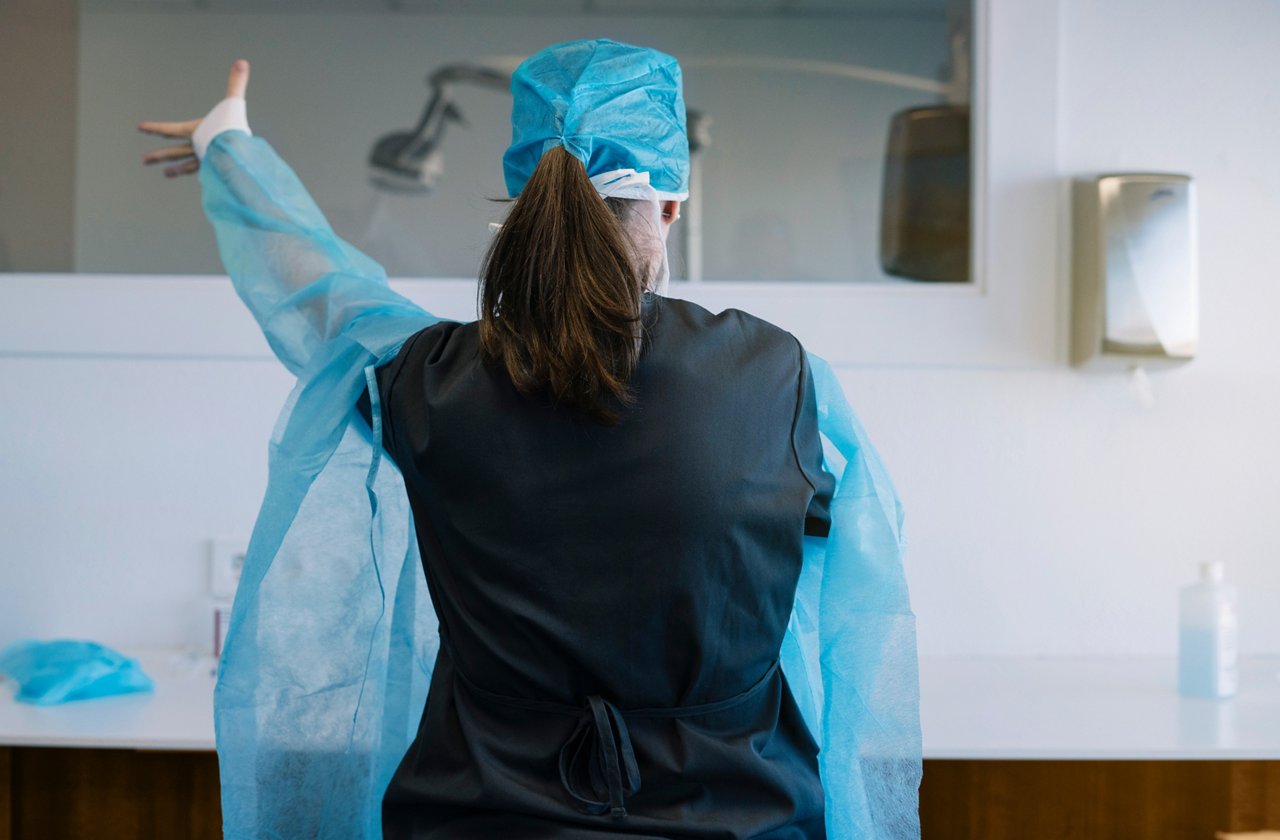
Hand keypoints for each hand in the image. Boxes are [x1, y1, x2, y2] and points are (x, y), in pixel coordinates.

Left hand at [139, 59, 249, 177]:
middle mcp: (196, 147)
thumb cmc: (234, 129)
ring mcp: (205, 160)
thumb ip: (236, 83)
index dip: (154, 127)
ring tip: (165, 175)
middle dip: (159, 156)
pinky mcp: (214, 170)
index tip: (140, 127)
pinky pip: (201, 173)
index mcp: (195, 132)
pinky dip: (195, 175)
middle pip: (174, 152)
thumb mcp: (233, 103)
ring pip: (185, 165)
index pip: (170, 129)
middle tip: (143, 161)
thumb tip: (242, 61)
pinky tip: (193, 178)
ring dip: (175, 170)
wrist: (241, 156)